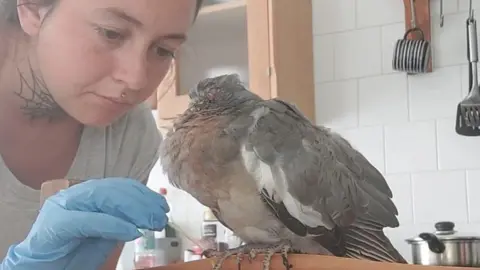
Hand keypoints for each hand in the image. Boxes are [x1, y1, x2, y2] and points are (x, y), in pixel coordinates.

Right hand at [1, 178, 168, 269]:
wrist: (40, 268)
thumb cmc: (72, 252)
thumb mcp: (104, 234)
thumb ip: (121, 220)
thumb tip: (149, 214)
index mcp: (87, 195)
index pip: (120, 186)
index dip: (144, 194)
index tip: (162, 206)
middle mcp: (75, 195)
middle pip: (114, 189)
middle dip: (142, 202)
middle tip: (160, 217)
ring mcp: (63, 206)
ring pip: (103, 199)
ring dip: (133, 210)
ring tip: (150, 223)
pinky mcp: (56, 224)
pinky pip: (89, 220)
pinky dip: (114, 225)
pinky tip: (132, 232)